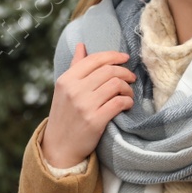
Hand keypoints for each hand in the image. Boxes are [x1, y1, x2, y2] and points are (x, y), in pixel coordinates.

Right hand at [42, 42, 135, 169]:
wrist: (60, 147)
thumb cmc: (65, 114)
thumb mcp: (64, 89)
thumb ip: (75, 66)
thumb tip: (81, 45)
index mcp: (66, 79)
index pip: (95, 59)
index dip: (114, 56)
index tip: (126, 58)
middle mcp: (74, 90)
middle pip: (109, 71)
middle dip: (125, 72)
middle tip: (131, 78)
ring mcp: (84, 105)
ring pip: (116, 85)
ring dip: (128, 88)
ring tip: (128, 93)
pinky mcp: (95, 120)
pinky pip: (119, 102)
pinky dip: (128, 101)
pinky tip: (127, 104)